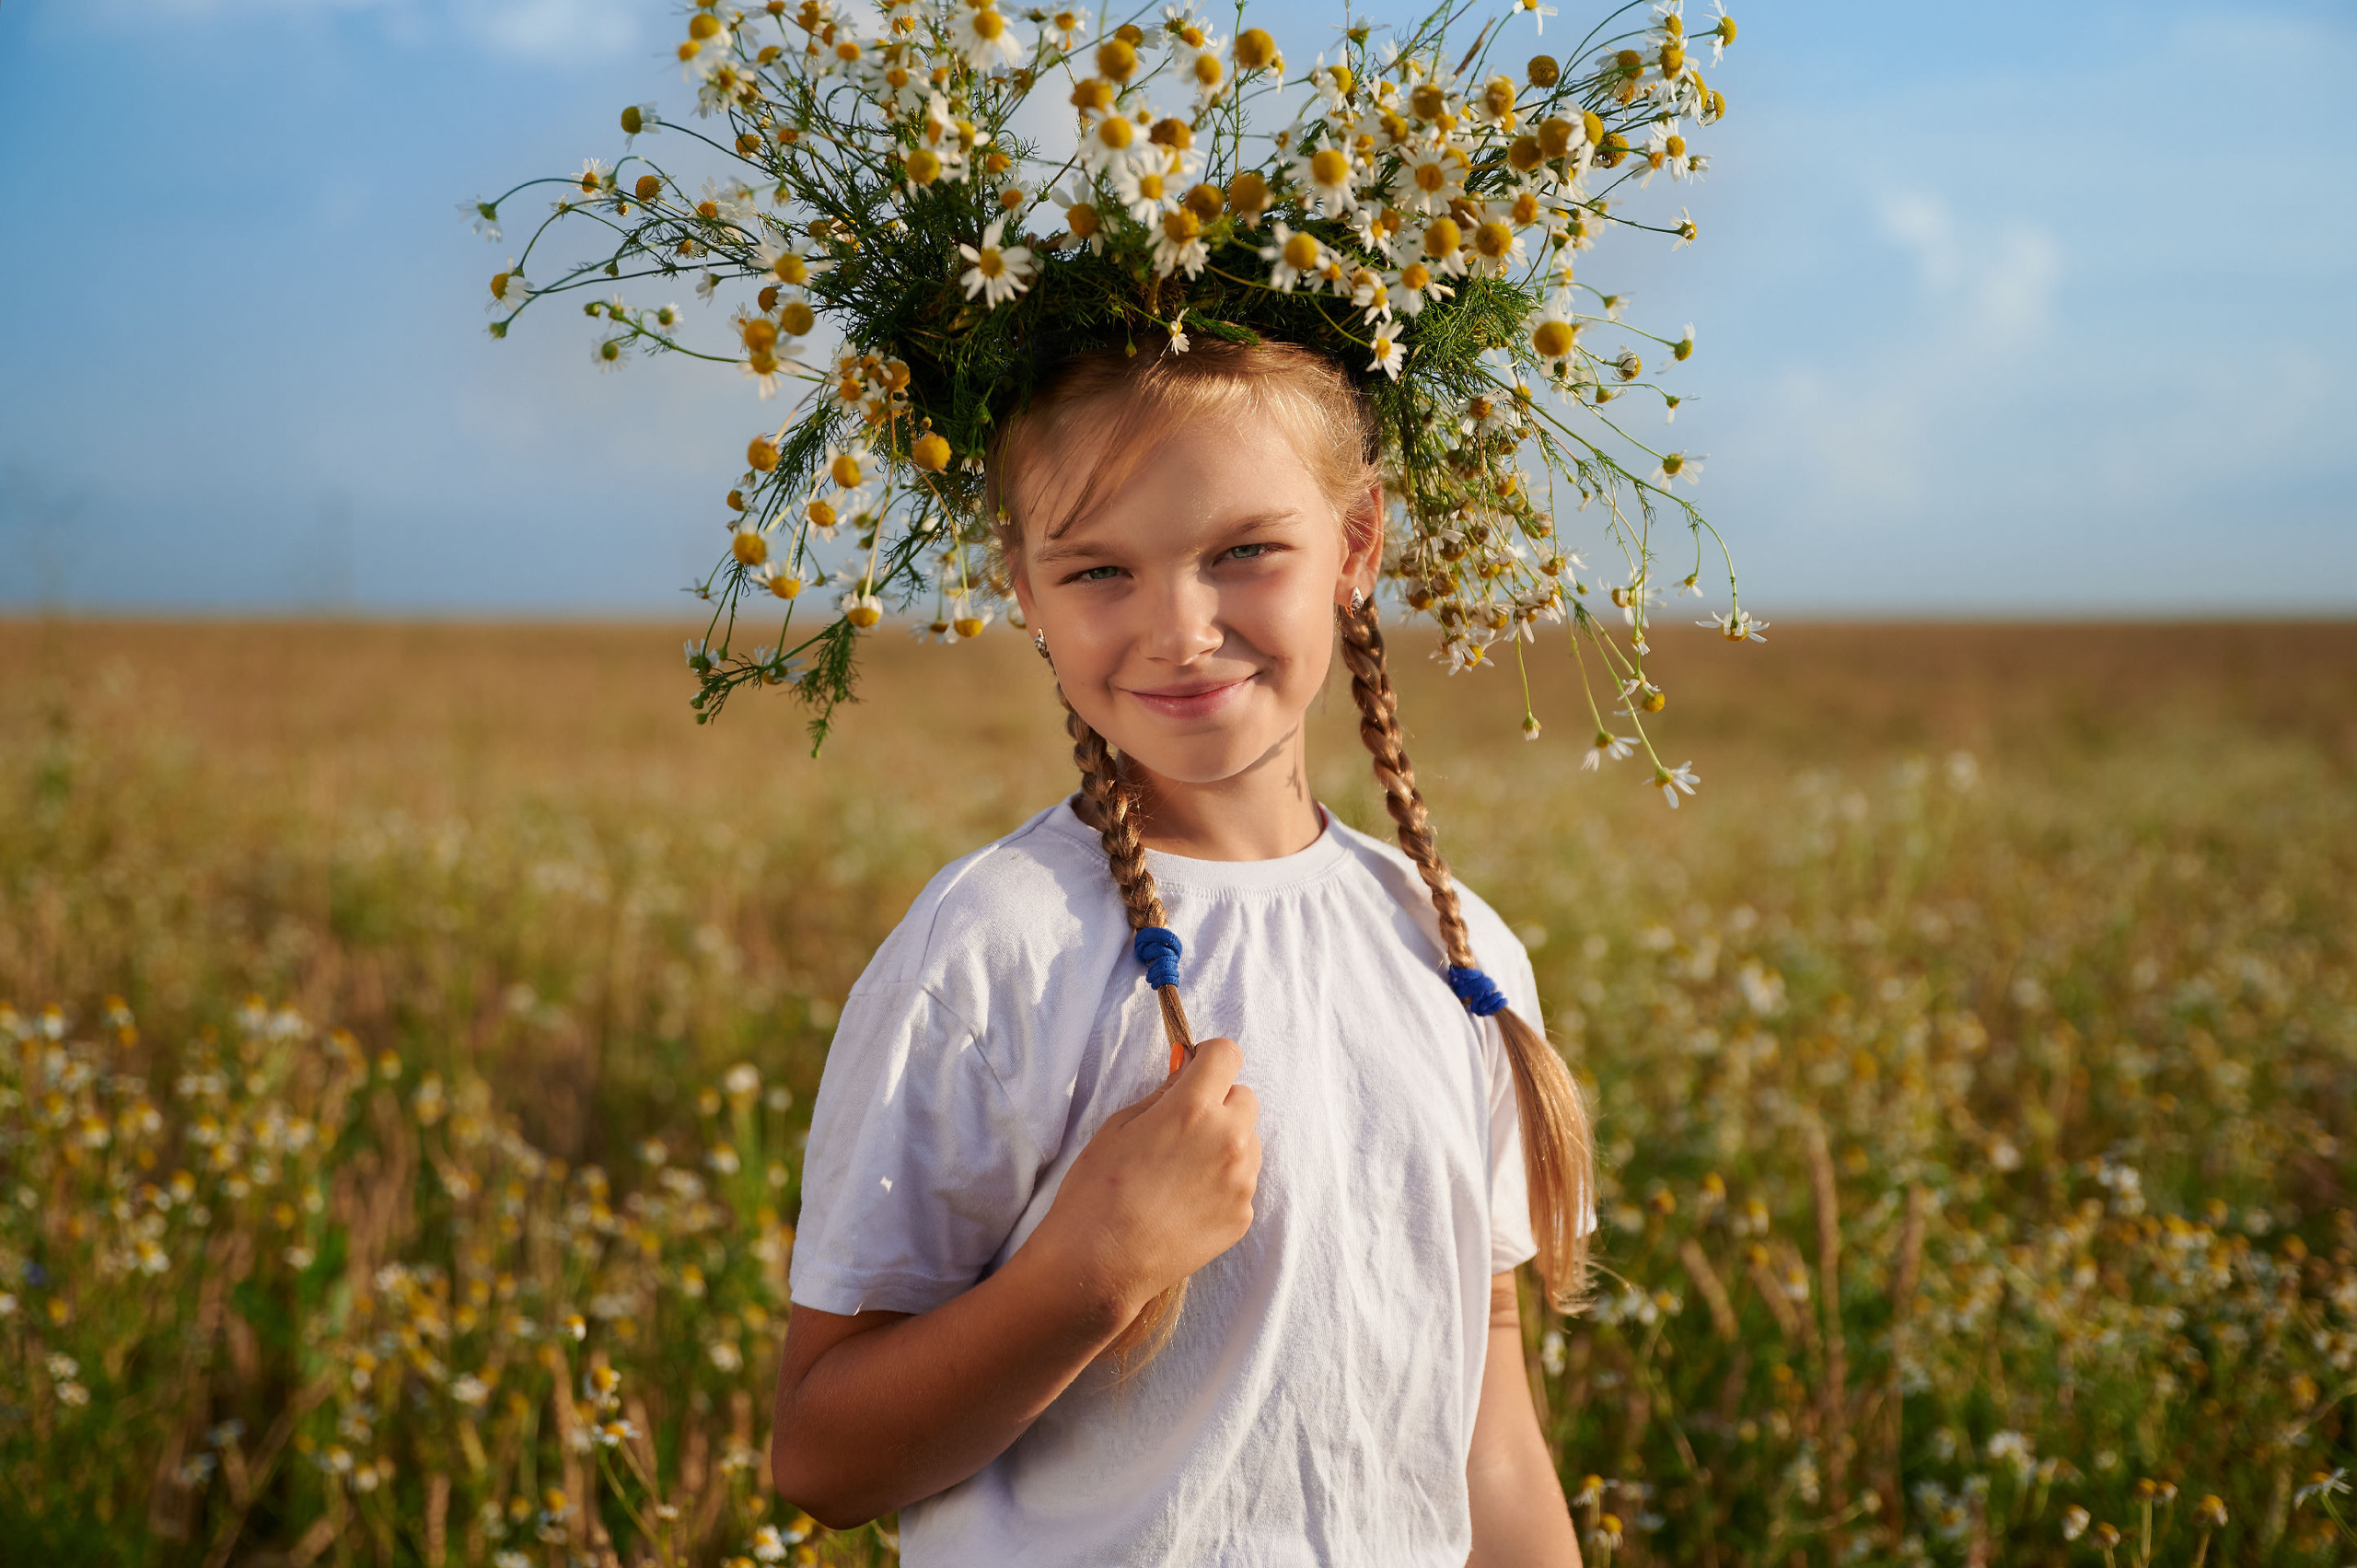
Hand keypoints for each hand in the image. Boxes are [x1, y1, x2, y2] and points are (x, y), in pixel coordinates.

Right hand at [1023, 1036, 1261, 1323]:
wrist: (1100, 1262)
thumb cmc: (1097, 1190)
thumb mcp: (1120, 1125)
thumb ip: (1162, 1094)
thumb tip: (1186, 1073)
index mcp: (1193, 1108)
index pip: (1228, 1055)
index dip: (1209, 1060)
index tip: (1193, 1073)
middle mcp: (1228, 1139)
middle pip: (1244, 1098)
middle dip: (1219, 1104)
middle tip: (1182, 1129)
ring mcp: (1241, 1181)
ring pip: (1248, 1142)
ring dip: (1225, 1144)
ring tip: (1181, 1173)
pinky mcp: (1243, 1215)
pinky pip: (1242, 1182)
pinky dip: (1222, 1184)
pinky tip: (1184, 1203)